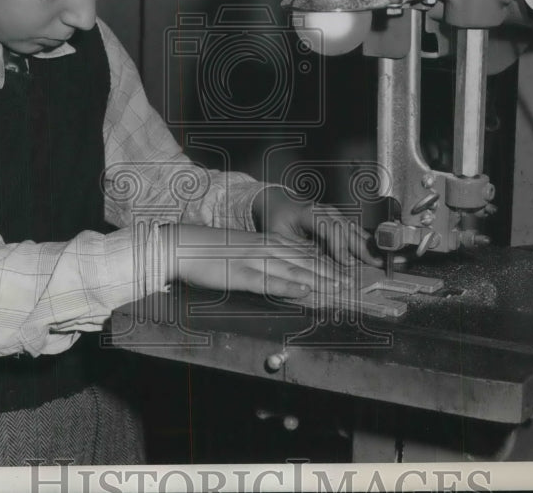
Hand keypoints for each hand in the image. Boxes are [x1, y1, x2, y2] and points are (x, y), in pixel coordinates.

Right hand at [162, 223, 345, 298]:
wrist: (183, 245)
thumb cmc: (210, 250)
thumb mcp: (242, 248)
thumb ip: (263, 257)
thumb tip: (282, 269)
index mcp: (265, 241)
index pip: (302, 251)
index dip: (324, 261)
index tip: (342, 270)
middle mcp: (264, 248)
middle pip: (303, 260)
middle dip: (329, 271)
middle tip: (350, 282)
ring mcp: (253, 260)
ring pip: (292, 270)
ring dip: (317, 279)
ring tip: (337, 287)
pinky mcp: (241, 274)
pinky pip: (269, 282)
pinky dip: (289, 286)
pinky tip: (304, 291)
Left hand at [251, 186, 383, 267]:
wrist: (279, 203)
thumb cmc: (277, 218)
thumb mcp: (279, 236)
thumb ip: (297, 249)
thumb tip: (315, 266)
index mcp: (309, 212)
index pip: (329, 227)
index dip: (340, 246)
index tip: (346, 262)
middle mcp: (324, 210)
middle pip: (347, 228)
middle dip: (361, 247)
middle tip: (374, 263)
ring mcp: (333, 213)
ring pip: (353, 228)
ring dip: (367, 245)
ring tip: (379, 260)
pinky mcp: (337, 219)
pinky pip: (353, 230)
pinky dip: (365, 241)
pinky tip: (374, 251)